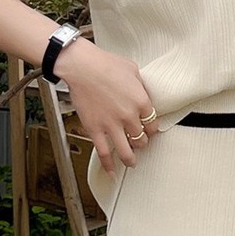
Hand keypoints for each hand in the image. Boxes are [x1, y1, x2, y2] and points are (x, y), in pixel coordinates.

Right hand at [56, 42, 158, 175]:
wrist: (81, 67)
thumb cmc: (104, 64)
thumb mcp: (132, 70)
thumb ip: (141, 86)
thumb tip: (143, 93)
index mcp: (141, 102)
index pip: (153, 124)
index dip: (152, 128)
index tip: (149, 130)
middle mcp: (129, 116)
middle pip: (142, 138)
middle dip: (141, 141)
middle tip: (139, 142)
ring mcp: (112, 125)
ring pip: (127, 151)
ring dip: (131, 159)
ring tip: (131, 162)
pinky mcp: (95, 129)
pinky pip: (104, 153)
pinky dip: (108, 165)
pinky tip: (111, 171)